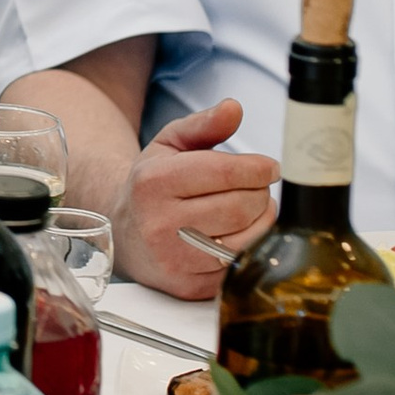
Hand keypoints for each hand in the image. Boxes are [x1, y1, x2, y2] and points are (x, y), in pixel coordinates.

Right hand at [114, 98, 276, 296]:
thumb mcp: (170, 146)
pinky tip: (237, 233)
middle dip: (260, 193)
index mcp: (154, 182)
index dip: (259, 168)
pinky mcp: (190, 286)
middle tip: (254, 188)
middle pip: (243, 205)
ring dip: (260, 219)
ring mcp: (175, 259)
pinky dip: (249, 246)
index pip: (226, 172)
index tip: (268, 167)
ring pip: (248, 236)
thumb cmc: (154, 186)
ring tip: (247, 209)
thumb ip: (203, 125)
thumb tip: (233, 108)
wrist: (126, 235)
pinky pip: (242, 264)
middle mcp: (160, 224)